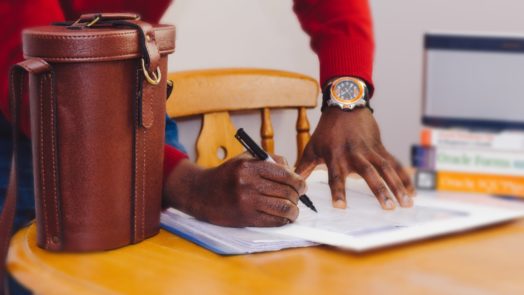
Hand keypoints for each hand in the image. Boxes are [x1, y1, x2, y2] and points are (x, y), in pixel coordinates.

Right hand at [163, 154, 305, 226]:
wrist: (201, 193)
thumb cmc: (226, 175)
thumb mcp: (245, 159)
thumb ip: (269, 160)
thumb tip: (293, 172)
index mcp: (249, 166)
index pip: (284, 174)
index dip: (298, 181)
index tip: (302, 185)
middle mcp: (248, 183)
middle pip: (286, 191)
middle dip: (297, 196)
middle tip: (298, 197)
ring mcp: (247, 202)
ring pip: (283, 208)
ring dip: (293, 210)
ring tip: (293, 209)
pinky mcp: (245, 218)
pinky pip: (273, 221)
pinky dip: (283, 220)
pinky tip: (284, 217)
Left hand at [296, 107, 414, 209]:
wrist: (345, 105)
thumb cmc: (327, 130)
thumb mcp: (312, 147)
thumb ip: (303, 167)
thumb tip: (292, 182)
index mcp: (336, 156)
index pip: (336, 177)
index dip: (338, 191)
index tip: (340, 207)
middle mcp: (355, 154)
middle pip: (368, 174)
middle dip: (379, 190)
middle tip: (388, 207)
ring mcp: (370, 150)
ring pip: (387, 169)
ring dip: (398, 186)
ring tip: (406, 203)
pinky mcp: (381, 148)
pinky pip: (395, 163)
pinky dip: (405, 177)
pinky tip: (412, 192)